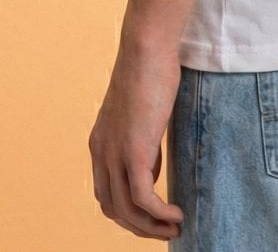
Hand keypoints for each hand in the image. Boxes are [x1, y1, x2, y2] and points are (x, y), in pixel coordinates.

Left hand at [89, 37, 185, 240]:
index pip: (106, 193)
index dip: (127, 211)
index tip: (152, 215)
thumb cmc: (150, 70)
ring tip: (175, 228)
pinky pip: (143, 199)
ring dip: (151, 227)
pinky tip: (176, 214)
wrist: (147, 47)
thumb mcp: (142, 112)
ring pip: (127, 210)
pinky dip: (159, 215)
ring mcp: (115, 154)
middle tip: (165, 230)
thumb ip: (142, 139)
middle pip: (113, 208)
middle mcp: (101, 153)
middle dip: (139, 226)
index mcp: (100, 143)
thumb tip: (152, 166)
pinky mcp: (134, 151)